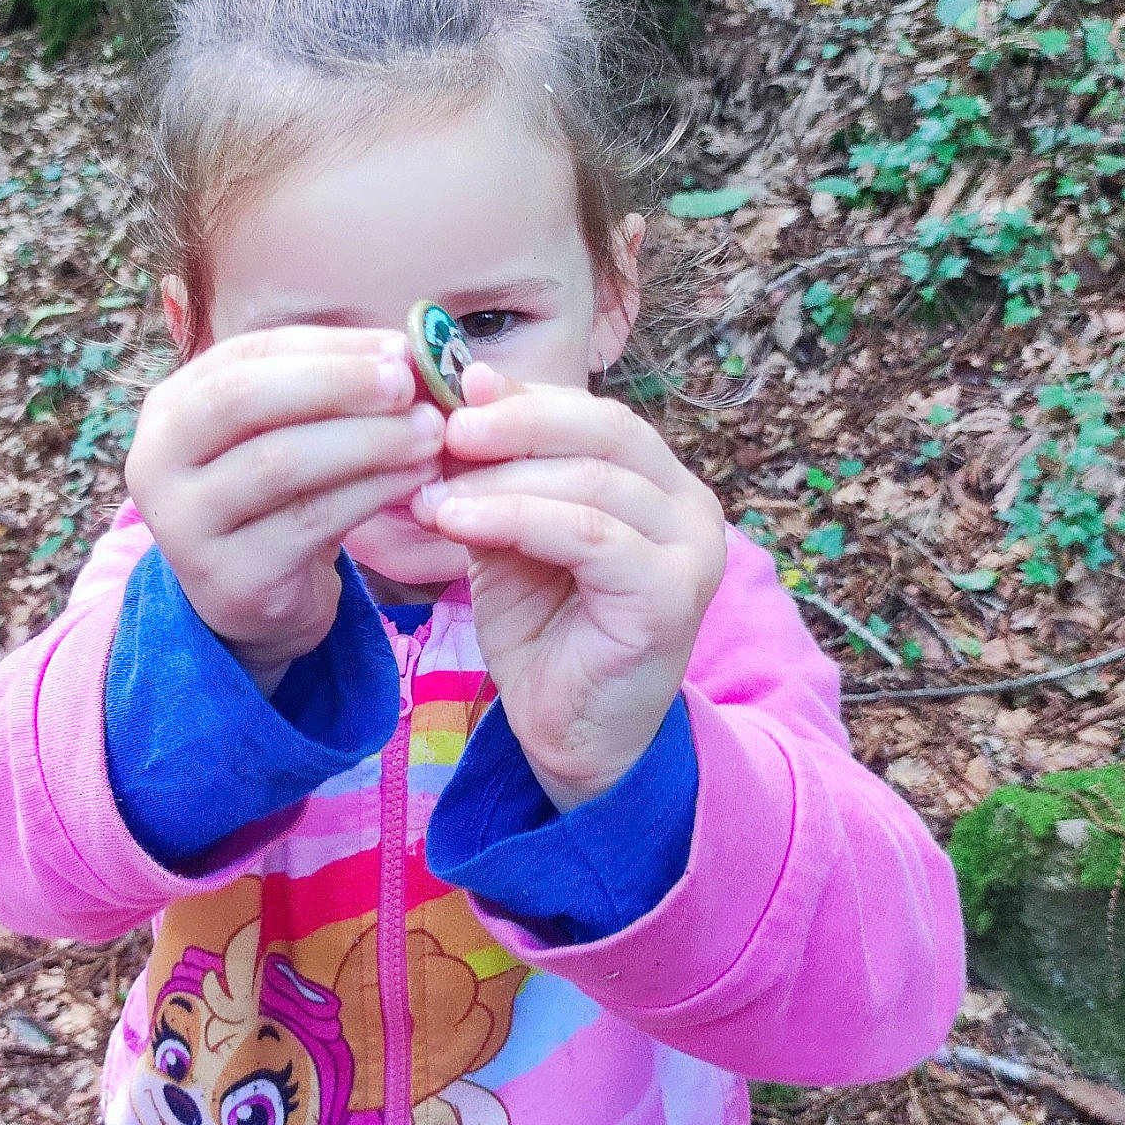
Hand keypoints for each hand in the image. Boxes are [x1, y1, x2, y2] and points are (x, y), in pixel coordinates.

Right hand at [126, 327, 445, 688]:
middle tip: (409, 384)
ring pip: (280, 462)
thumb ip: (330, 389)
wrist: (254, 603)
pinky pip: (309, 522)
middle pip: (245, 399)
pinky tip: (416, 478)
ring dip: (367, 440)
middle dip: (337, 384)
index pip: (246, 355)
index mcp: (170, 409)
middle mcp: (157, 461)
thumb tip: (411, 349)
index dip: (327, 347)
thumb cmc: (277, 501)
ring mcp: (185, 524)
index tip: (399, 347)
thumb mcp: (287, 435)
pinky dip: (371, 492)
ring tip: (429, 432)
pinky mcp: (229, 577)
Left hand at [414, 365, 726, 810]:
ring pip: (592, 481)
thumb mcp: (508, 535)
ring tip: (433, 493)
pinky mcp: (672, 596)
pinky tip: (459, 521)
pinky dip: (518, 518)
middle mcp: (688, 506)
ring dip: (502, 479)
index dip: (521, 398)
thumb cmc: (543, 634)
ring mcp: (690, 550)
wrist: (572, 737)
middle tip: (442, 429)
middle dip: (515, 423)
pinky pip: (590, 536)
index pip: (593, 413)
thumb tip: (463, 387)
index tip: (449, 392)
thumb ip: (495, 473)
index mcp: (655, 482)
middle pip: (603, 431)